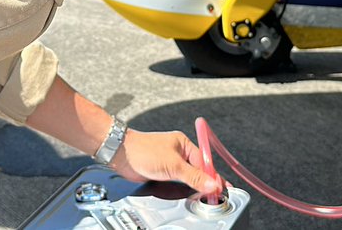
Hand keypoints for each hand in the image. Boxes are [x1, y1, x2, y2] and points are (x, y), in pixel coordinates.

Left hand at [109, 129, 224, 195]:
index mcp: (184, 144)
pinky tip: (189, 194)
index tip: (220, 189)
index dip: (213, 176)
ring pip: (188, 178)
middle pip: (198, 170)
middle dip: (206, 183)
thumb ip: (193, 176)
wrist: (121, 154)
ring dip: (195, 187)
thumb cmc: (143, 150)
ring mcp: (170, 163)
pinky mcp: (162, 173)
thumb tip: (212, 183)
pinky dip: (184, 189)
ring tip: (204, 197)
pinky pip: (178, 182)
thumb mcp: (173, 165)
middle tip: (214, 196)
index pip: (205, 162)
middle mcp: (179, 153)